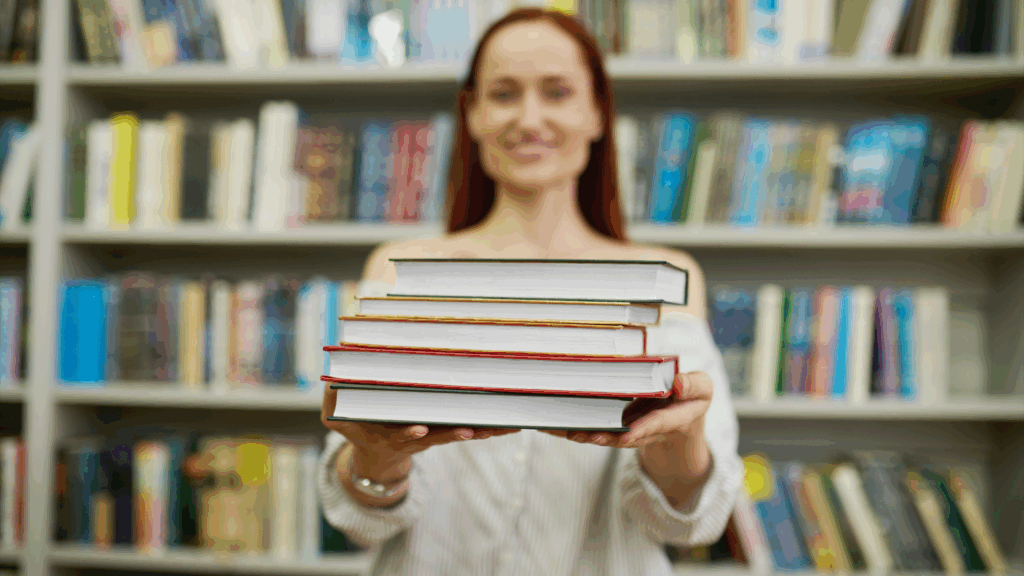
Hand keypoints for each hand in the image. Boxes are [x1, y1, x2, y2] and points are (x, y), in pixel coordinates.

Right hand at [321, 383, 519, 480]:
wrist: (380, 456)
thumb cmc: (361, 427)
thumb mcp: (340, 419)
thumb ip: (336, 401)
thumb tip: (332, 379)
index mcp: (393, 434)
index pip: (402, 435)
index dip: (410, 433)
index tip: (418, 430)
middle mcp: (418, 437)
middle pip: (441, 436)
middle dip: (458, 433)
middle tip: (469, 431)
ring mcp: (435, 435)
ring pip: (462, 433)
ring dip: (484, 430)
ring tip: (503, 427)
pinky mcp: (447, 429)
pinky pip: (473, 428)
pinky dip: (491, 426)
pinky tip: (511, 423)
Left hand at [542, 371, 712, 449]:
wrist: (683, 421)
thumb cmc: (691, 397)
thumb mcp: (703, 389)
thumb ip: (693, 385)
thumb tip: (679, 384)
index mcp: (675, 418)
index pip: (658, 423)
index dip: (642, 429)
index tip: (626, 434)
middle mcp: (652, 428)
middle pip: (628, 436)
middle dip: (607, 437)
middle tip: (586, 436)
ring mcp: (634, 430)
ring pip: (611, 436)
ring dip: (590, 436)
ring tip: (569, 433)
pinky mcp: (619, 428)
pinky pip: (601, 430)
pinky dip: (581, 429)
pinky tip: (558, 428)